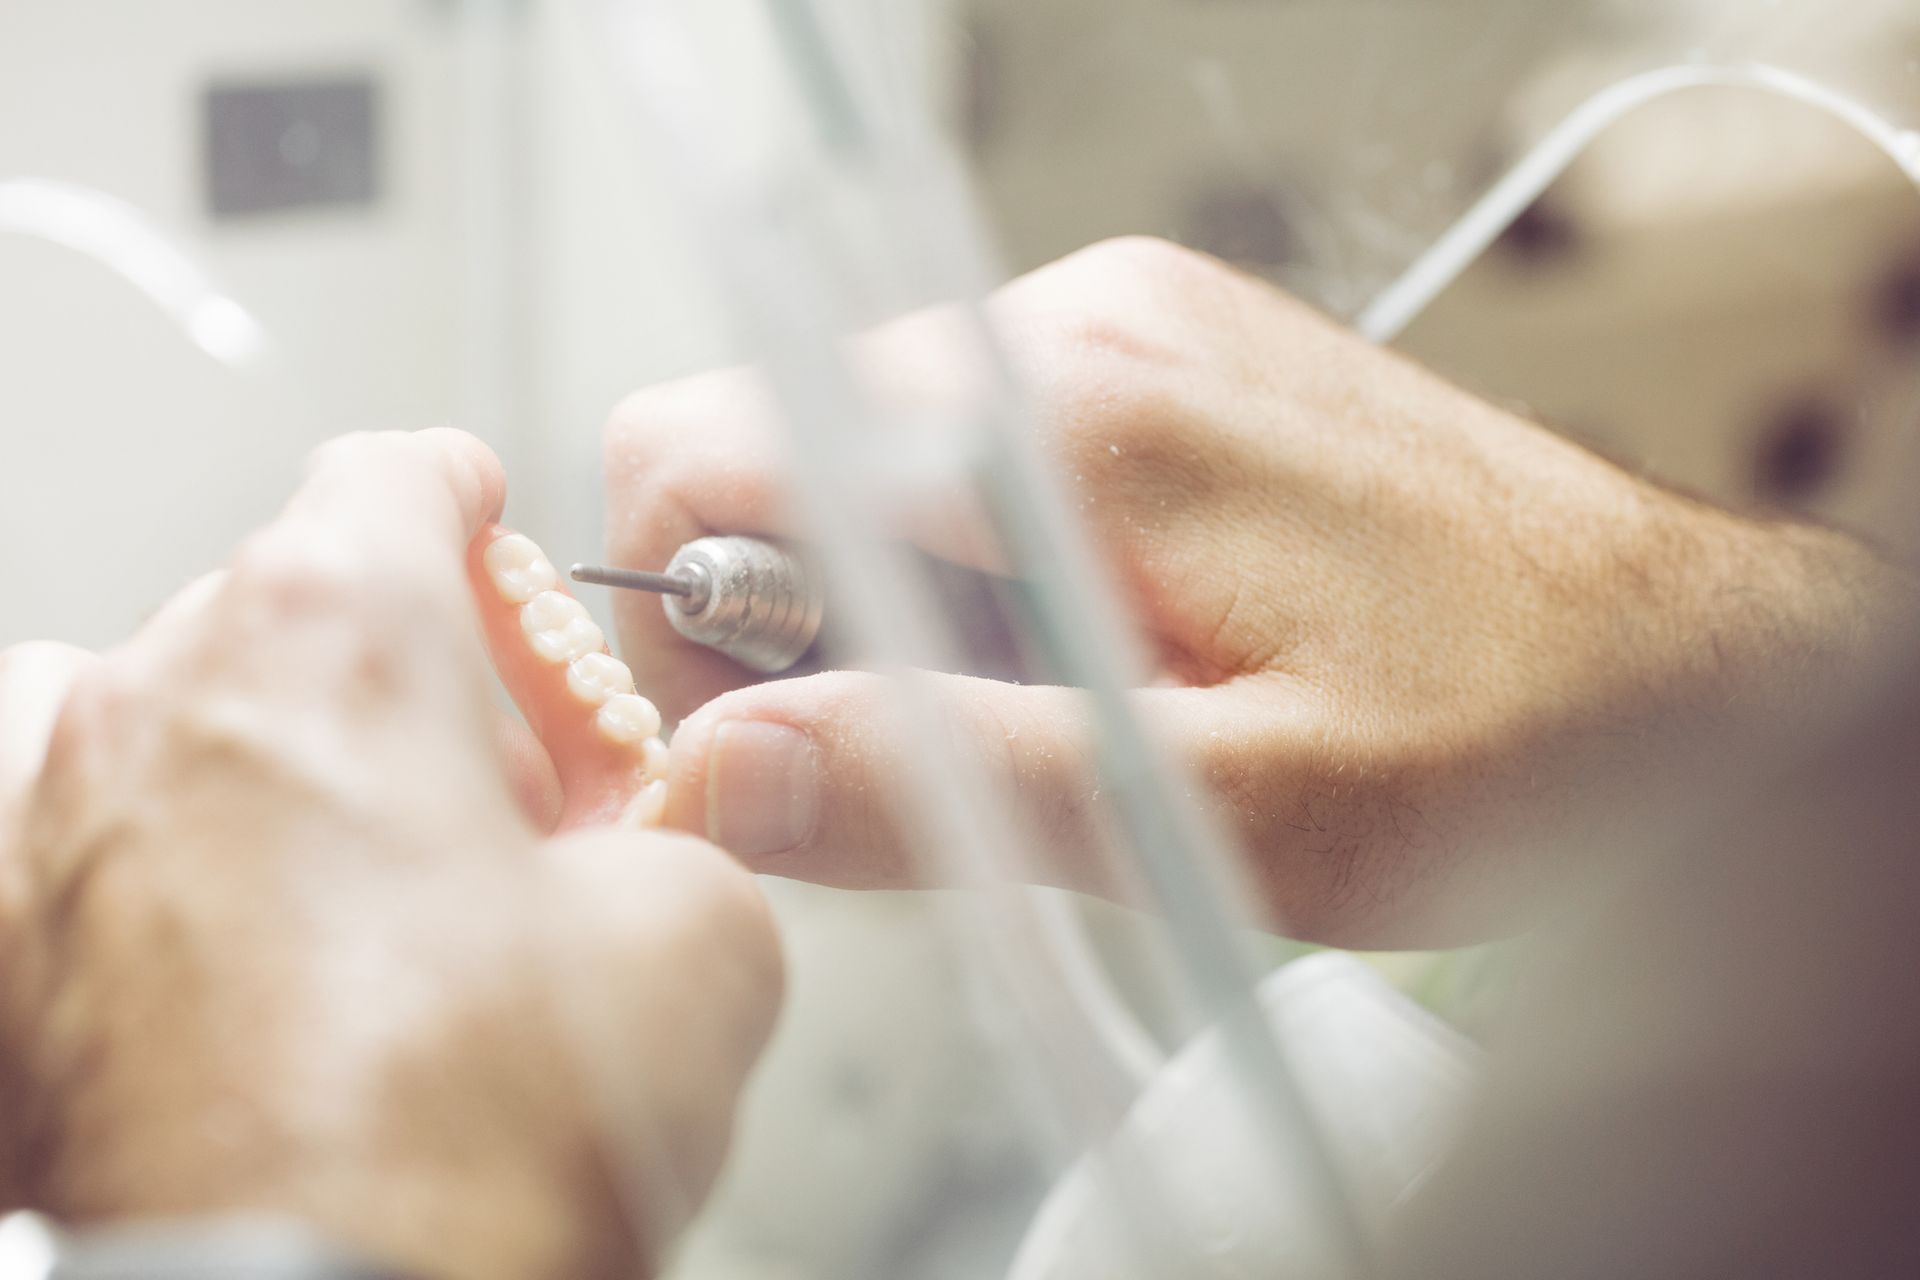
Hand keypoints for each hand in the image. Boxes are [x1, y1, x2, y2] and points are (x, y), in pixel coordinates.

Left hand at [0, 431, 780, 1278]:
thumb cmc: (453, 1146)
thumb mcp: (700, 947)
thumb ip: (690, 841)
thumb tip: (655, 858)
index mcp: (332, 640)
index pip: (396, 476)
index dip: (476, 515)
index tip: (502, 560)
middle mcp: (156, 701)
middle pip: (292, 610)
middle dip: (410, 686)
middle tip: (503, 811)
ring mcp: (41, 829)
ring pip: (162, 719)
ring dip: (267, 767)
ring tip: (354, 889)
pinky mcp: (1, 959)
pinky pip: (58, 842)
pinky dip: (148, 866)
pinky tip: (227, 955)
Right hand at [603, 237, 1905, 945]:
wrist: (1688, 668)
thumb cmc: (1509, 736)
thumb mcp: (1217, 811)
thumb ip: (954, 789)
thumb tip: (735, 775)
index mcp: (1067, 411)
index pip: (715, 442)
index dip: (688, 617)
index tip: (773, 742)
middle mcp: (1082, 326)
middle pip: (779, 445)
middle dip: (805, 627)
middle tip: (948, 766)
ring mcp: (1126, 330)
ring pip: (870, 456)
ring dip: (906, 611)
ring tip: (1062, 724)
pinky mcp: (1163, 365)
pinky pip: (973, 451)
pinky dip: (981, 572)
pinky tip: (1103, 664)